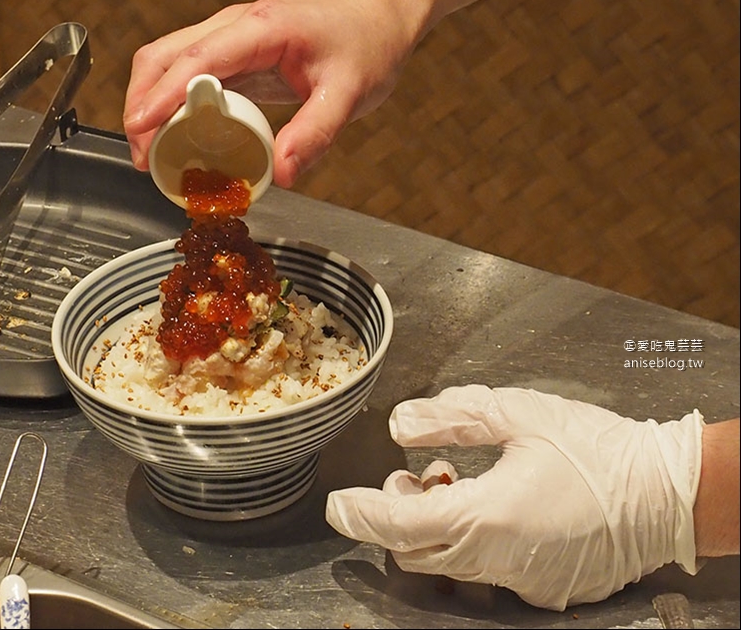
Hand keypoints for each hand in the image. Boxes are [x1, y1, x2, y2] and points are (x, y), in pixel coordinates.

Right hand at [122, 0, 421, 187]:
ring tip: (151, 153)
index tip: (141, 128)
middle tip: (144, 157)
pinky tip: (173, 136)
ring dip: (148, 104)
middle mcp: (235, 26)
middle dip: (142, 105)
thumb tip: (281, 174)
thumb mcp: (349, 94)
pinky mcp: (229, 54)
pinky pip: (184, 75)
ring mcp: (228, 37)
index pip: (198, 59)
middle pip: (163, 56)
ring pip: (165, 62)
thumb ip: (314, 134)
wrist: (375, 15)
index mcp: (262, 28)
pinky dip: (168, 104)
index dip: (163, 95)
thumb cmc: (366, 43)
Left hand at [325, 384, 704, 610]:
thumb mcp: (519, 414)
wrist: (669, 494)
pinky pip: (487, 575)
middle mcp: (498, 561)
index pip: (398, 525)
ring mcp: (522, 582)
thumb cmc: (597, 449)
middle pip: (415, 554)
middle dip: (395, 517)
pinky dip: (471, 545)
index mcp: (487, 517)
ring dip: (432, 529)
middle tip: (406, 478)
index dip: (361, 515)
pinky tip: (493, 509)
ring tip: (453, 483)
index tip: (337, 505)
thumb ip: (452, 416)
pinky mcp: (544, 590)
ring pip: (449, 567)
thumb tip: (401, 425)